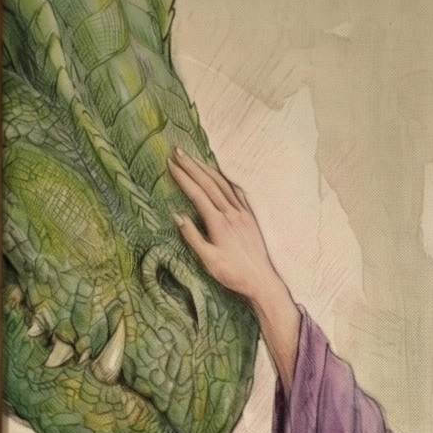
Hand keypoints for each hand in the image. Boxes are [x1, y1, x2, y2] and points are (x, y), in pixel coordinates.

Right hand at [169, 149, 302, 389]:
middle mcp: (231, 213)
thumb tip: (177, 216)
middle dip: (192, 166)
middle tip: (178, 151)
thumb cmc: (232, 274)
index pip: (197, 193)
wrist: (261, 280)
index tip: (170, 164)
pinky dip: (226, 180)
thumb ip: (192, 237)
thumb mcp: (208, 260)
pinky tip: (221, 176)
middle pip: (209, 183)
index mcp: (218, 222)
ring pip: (223, 184)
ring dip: (207, 169)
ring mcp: (242, 213)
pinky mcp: (250, 217)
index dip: (183, 178)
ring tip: (194, 158)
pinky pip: (237, 192)